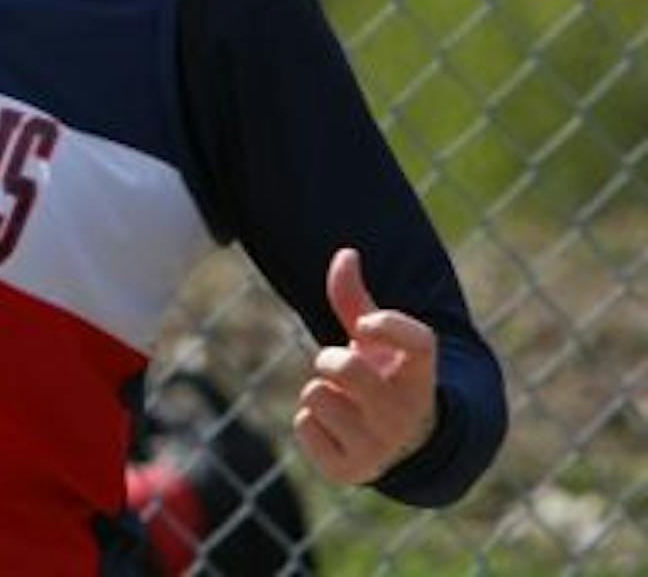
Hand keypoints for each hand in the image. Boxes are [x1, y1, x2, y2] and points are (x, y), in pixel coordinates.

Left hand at [293, 247, 438, 484]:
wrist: (396, 445)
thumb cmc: (382, 379)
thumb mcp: (375, 344)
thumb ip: (357, 300)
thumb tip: (345, 253)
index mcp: (420, 374)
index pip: (418, 342)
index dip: (390, 325)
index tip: (366, 324)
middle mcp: (406, 412)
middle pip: (343, 366)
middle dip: (328, 358)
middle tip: (340, 367)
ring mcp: (381, 446)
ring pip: (315, 394)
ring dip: (319, 392)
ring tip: (344, 403)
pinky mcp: (351, 470)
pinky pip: (303, 424)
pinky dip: (309, 421)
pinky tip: (334, 429)